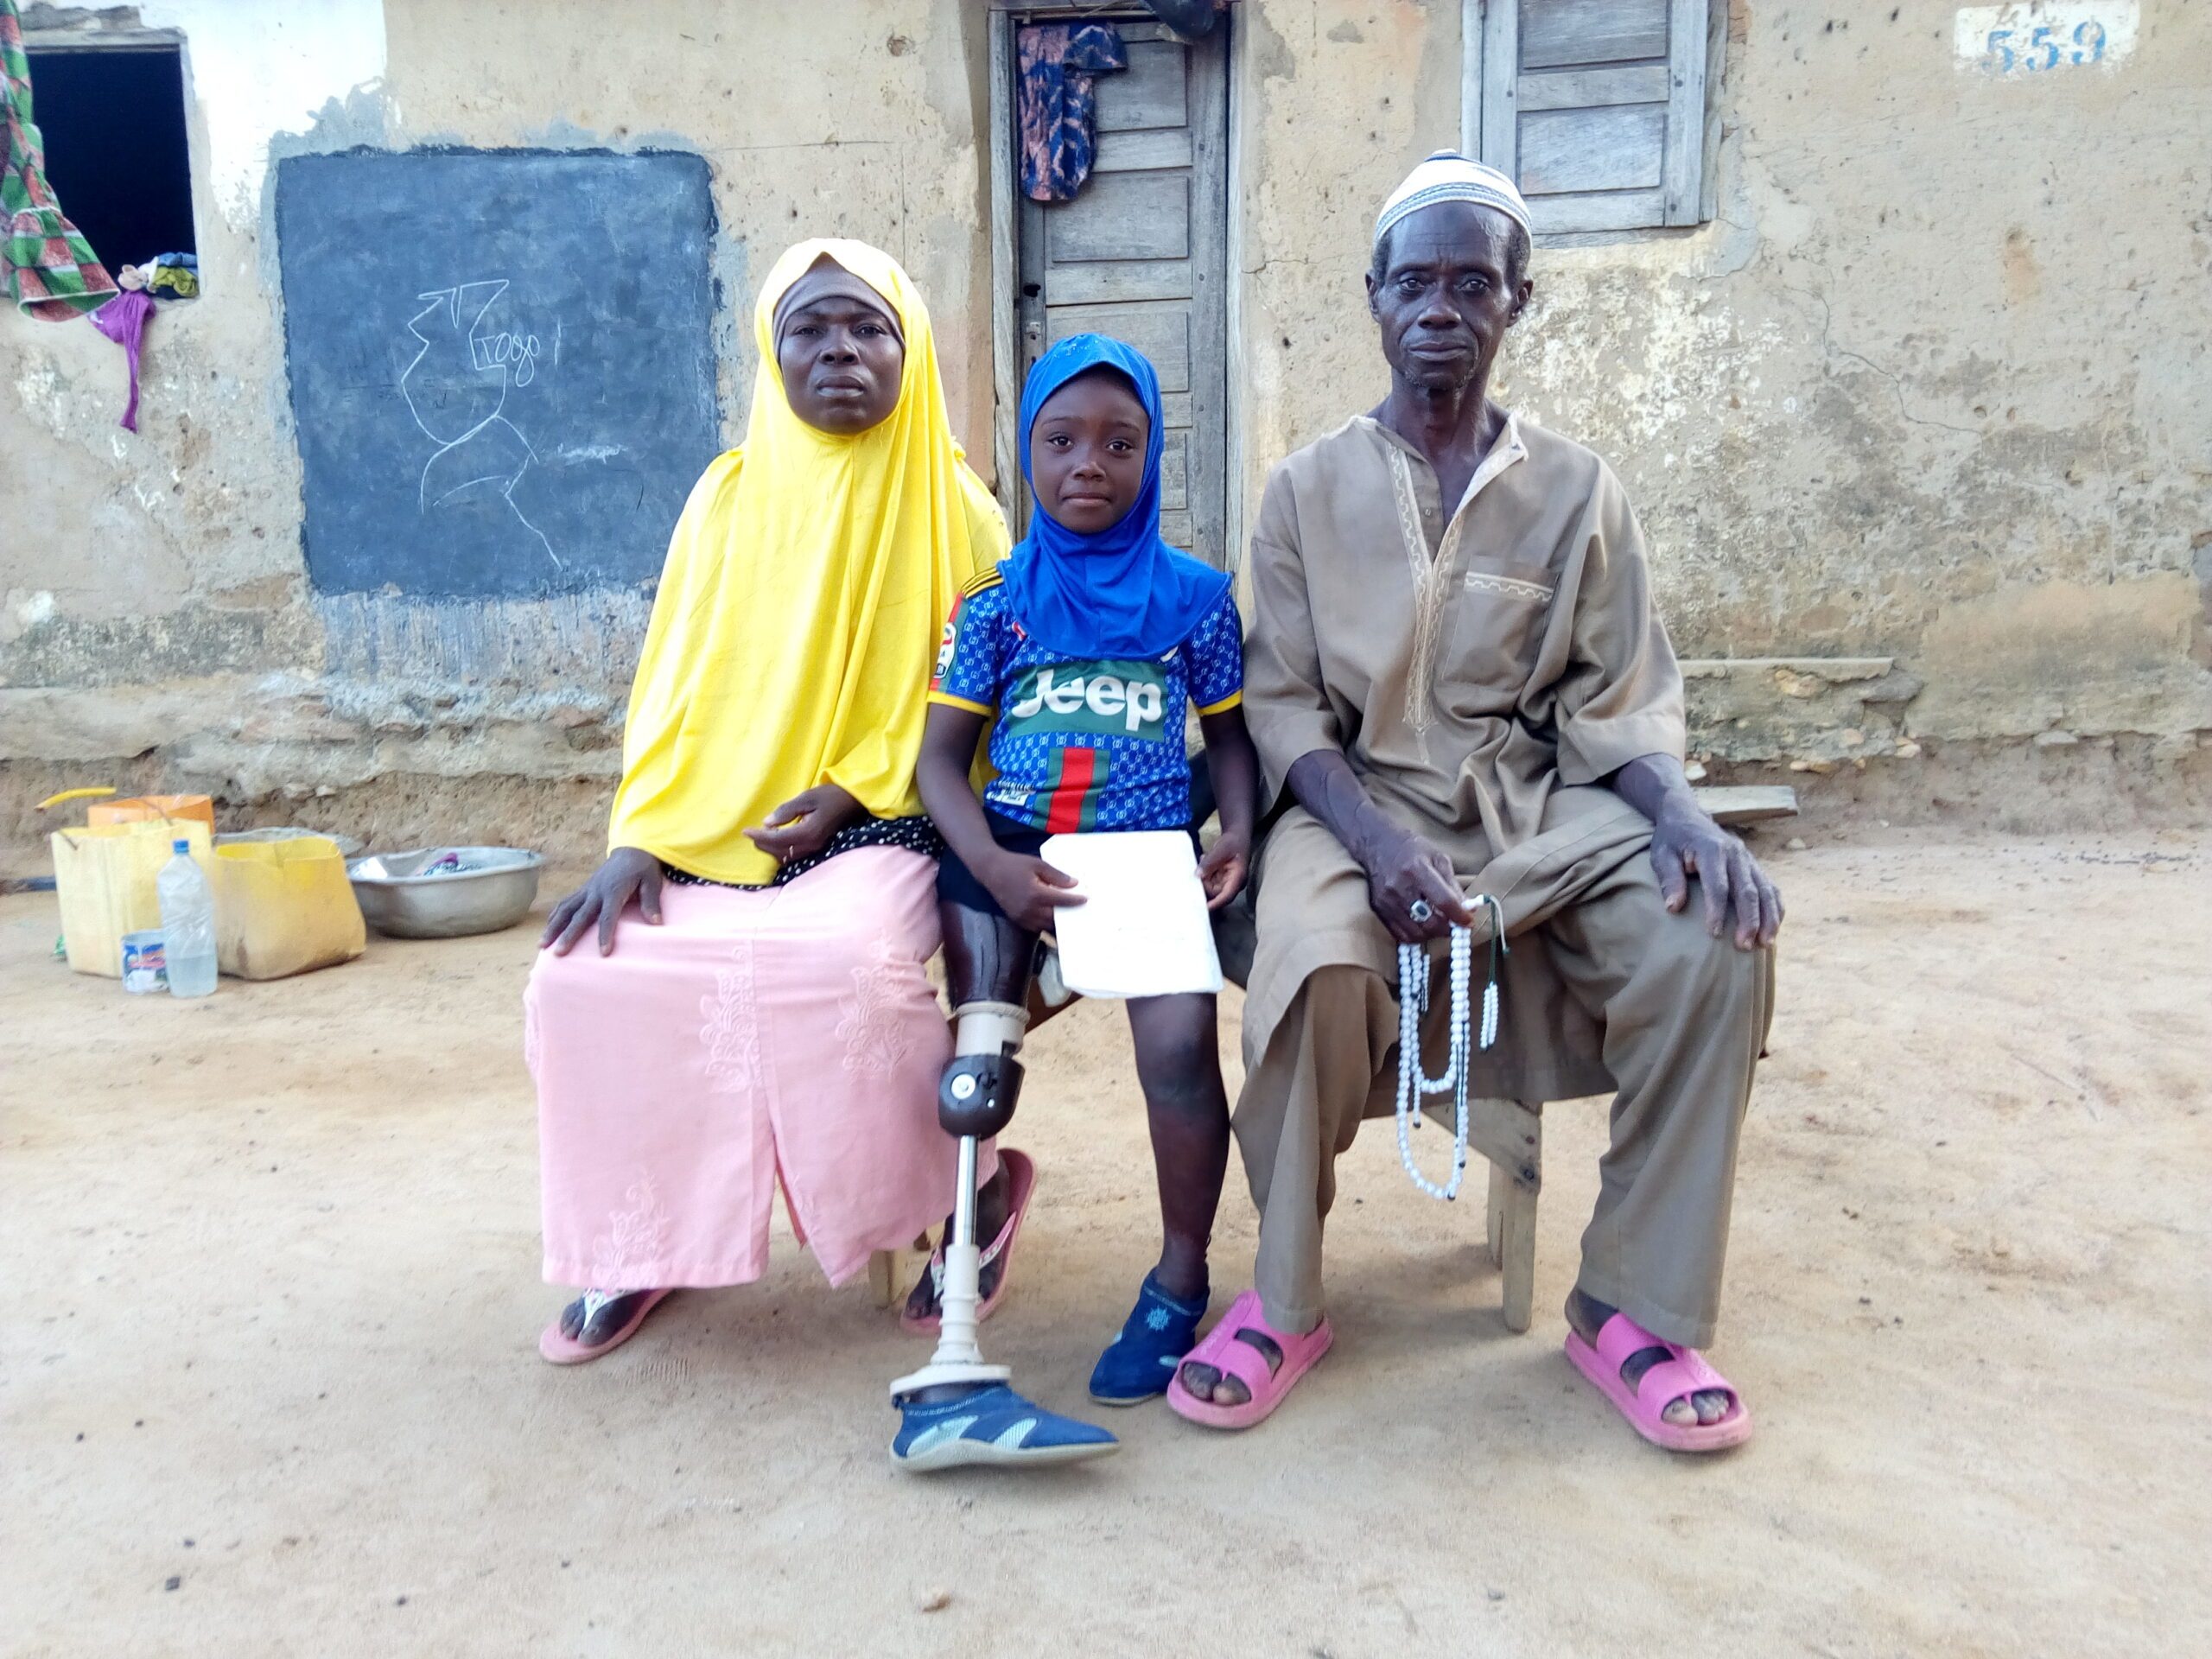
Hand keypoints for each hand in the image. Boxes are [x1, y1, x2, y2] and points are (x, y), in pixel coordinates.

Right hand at [541, 846, 664, 956]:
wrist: (630, 850)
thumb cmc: (643, 869)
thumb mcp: (652, 882)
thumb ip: (652, 902)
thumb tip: (656, 923)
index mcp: (614, 890)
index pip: (608, 916)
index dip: (605, 935)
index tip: (603, 953)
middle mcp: (596, 891)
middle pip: (580, 916)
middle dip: (569, 935)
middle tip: (559, 953)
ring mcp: (586, 891)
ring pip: (566, 909)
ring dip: (553, 927)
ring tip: (542, 945)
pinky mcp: (582, 891)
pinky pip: (565, 904)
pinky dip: (554, 917)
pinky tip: (547, 930)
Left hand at [743, 783, 860, 864]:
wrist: (852, 801)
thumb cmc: (830, 795)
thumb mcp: (806, 797)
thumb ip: (786, 811)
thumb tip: (767, 823)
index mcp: (808, 832)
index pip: (777, 839)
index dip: (759, 836)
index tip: (745, 830)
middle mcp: (811, 844)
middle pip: (780, 851)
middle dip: (763, 844)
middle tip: (750, 833)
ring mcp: (815, 848)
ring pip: (787, 856)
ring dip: (771, 849)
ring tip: (761, 837)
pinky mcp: (816, 847)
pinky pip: (795, 855)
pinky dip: (781, 851)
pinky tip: (776, 841)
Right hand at [982, 851, 1085, 932]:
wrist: (990, 870)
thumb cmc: (1015, 864)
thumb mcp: (1037, 864)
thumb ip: (1056, 875)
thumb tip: (1074, 884)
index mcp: (1035, 894)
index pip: (1061, 901)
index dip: (1075, 901)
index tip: (1086, 899)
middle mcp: (1029, 909)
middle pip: (1055, 917)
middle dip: (1068, 914)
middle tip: (1080, 911)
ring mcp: (1021, 916)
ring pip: (1045, 925)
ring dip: (1057, 921)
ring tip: (1068, 915)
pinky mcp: (1016, 919)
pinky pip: (1035, 926)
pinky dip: (1044, 923)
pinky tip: (1052, 917)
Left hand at [1197, 826, 1248, 909]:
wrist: (1237, 836)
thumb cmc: (1233, 841)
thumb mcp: (1221, 849)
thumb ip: (1210, 862)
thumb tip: (1198, 875)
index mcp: (1238, 878)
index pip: (1227, 895)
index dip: (1216, 903)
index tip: (1203, 907)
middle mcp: (1232, 883)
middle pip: (1215, 892)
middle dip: (1204, 883)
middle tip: (1200, 867)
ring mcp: (1226, 881)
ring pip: (1210, 886)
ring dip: (1204, 876)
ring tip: (1205, 858)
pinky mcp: (1220, 878)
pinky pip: (1208, 880)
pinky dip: (1204, 872)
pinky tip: (1205, 858)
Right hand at [1361, 825, 1474, 943]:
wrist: (1375, 844)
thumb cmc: (1411, 848)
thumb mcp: (1437, 857)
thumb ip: (1452, 884)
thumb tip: (1467, 910)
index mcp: (1417, 869)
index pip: (1443, 900)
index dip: (1459, 915)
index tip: (1468, 921)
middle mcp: (1400, 887)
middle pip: (1429, 921)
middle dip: (1448, 928)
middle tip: (1455, 925)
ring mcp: (1387, 901)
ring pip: (1416, 932)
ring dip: (1433, 933)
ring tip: (1439, 925)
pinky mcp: (1378, 910)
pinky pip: (1401, 935)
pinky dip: (1416, 935)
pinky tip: (1423, 926)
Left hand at [1649, 796, 1782, 948]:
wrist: (1687, 816)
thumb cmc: (1672, 840)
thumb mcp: (1662, 855)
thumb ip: (1669, 879)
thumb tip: (1673, 907)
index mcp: (1711, 850)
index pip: (1718, 884)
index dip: (1716, 910)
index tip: (1713, 934)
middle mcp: (1735, 854)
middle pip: (1747, 890)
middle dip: (1748, 920)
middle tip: (1744, 946)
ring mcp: (1748, 859)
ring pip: (1765, 890)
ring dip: (1767, 918)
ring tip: (1765, 943)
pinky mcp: (1754, 865)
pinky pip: (1770, 888)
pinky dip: (1775, 908)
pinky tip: (1773, 928)